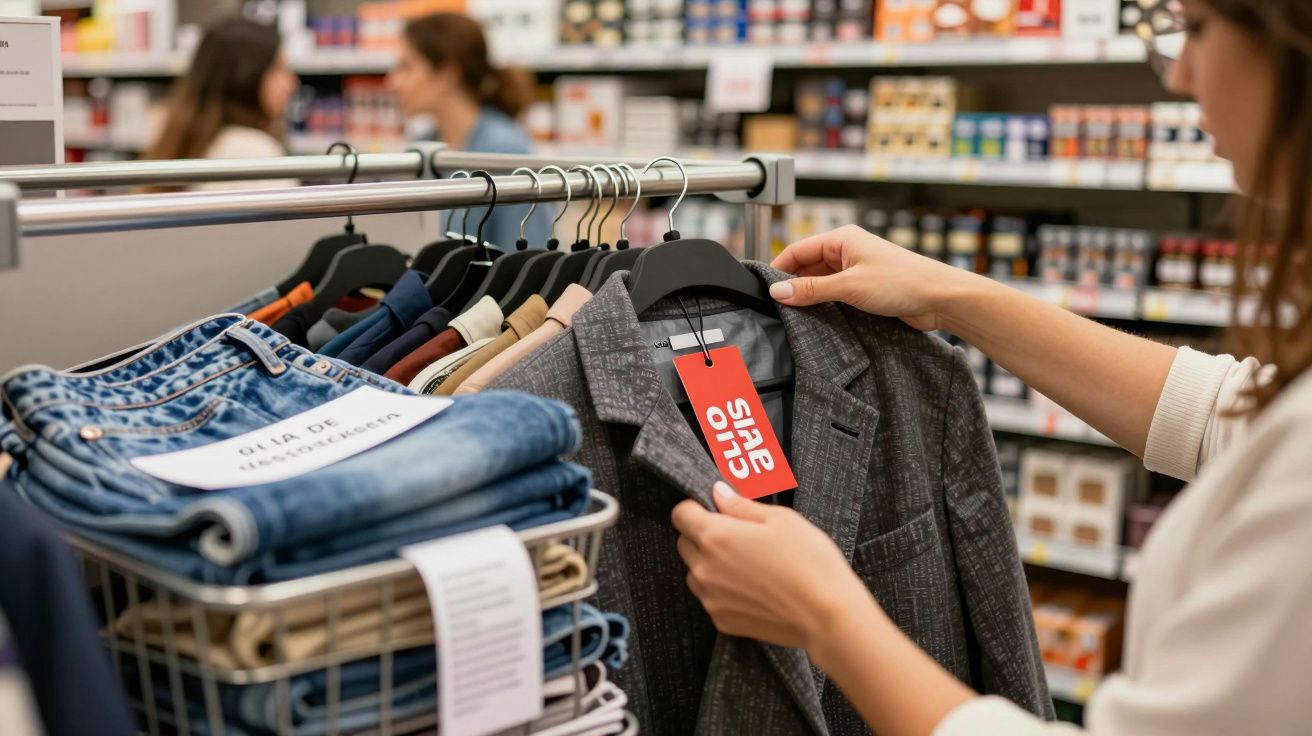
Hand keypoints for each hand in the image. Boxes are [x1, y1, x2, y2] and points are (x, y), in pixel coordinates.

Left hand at [672, 482, 876, 651]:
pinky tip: (753, 587)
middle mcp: (704, 569)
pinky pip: (710, 597)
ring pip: (695, 572)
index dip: (696, 507)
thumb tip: (718, 493)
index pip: (680, 514)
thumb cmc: (809, 562)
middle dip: (702, 535)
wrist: (827, 616)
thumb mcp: (780, 519)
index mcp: (715, 537)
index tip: (715, 509)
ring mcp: (710, 598)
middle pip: (684, 543)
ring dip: (709, 563)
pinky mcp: (721, 621)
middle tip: (737, 536)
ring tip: (748, 564)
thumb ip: (740, 505)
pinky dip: (722, 590)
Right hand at [769, 224, 981, 331]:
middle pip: (807, 267)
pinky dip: (826, 306)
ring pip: (821, 283)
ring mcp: (857, 270)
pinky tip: (819, 320)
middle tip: (778, 308)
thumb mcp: (849, 286)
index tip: (764, 290)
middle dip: (794, 286)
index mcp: (842, 239)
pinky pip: (836, 295)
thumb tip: (779, 291)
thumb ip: (812, 290)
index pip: (797, 250)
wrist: (941, 298)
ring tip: (796, 316)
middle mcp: (847, 251)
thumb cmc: (904, 281)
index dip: (778, 269)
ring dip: (811, 298)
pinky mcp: (865, 289)